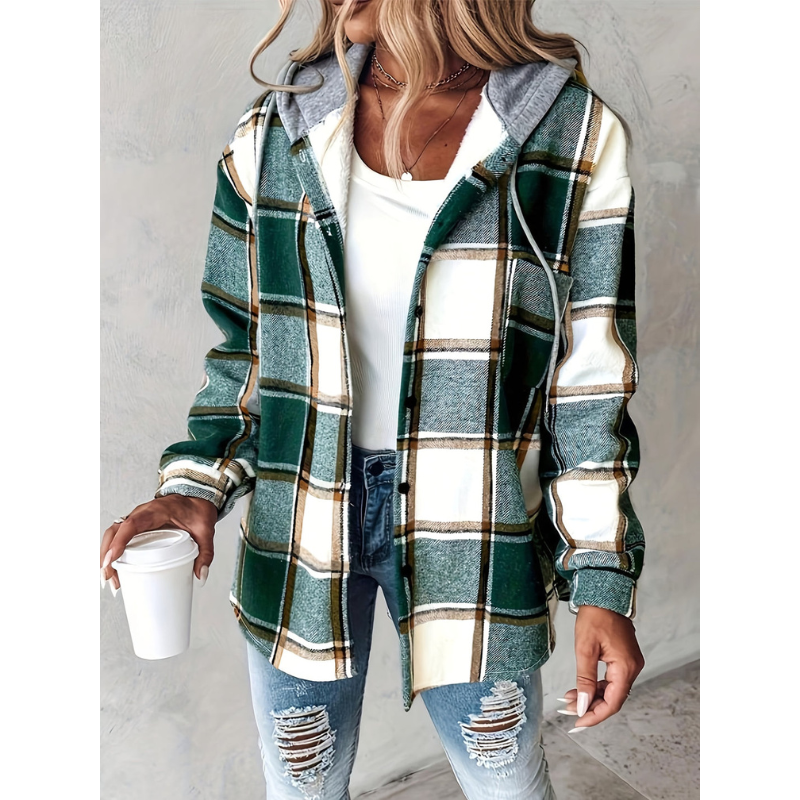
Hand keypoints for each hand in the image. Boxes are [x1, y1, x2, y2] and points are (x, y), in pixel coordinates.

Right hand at [100, 495, 218, 591]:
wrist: (197, 497)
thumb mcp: (206, 531)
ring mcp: (137, 519)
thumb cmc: (198, 510)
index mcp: (156, 511)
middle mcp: (141, 513)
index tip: (111, 560)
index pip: (131, 525)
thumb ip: (206, 553)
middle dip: (107, 555)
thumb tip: (201, 576)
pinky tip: (115, 571)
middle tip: (110, 579)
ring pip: (113, 534)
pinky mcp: (137, 526)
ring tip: (112, 580)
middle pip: (114, 531)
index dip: (119, 542)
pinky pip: (118, 536)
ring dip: (106, 556)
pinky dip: (112, 552)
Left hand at [558, 605, 644, 729]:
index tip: (578, 722)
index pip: (613, 702)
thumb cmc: (595, 616)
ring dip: (591, 696)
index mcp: (625, 667)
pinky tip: (579, 687)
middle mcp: (632, 667)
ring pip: (611, 689)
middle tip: (568, 710)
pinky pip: (611, 679)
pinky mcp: (624, 658)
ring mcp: (629, 663)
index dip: (595, 715)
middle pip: (613, 698)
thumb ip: (585, 679)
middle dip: (590, 706)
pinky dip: (595, 685)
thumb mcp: (585, 649)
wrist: (603, 594)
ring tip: (569, 699)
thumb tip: (582, 704)